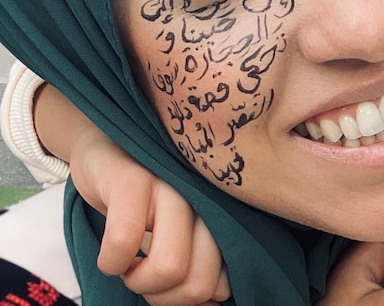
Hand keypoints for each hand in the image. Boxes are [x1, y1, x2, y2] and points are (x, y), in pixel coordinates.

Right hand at [67, 120, 229, 304]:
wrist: (107, 145)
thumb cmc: (145, 201)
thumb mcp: (176, 233)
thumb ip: (197, 265)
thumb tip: (210, 303)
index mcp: (219, 220)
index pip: (223, 284)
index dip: (189, 300)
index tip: (166, 287)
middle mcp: (203, 202)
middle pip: (199, 283)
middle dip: (163, 298)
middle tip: (142, 277)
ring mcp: (171, 188)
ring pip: (170, 267)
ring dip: (138, 282)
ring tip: (128, 265)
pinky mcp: (134, 180)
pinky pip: (126, 240)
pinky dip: (110, 262)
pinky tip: (109, 254)